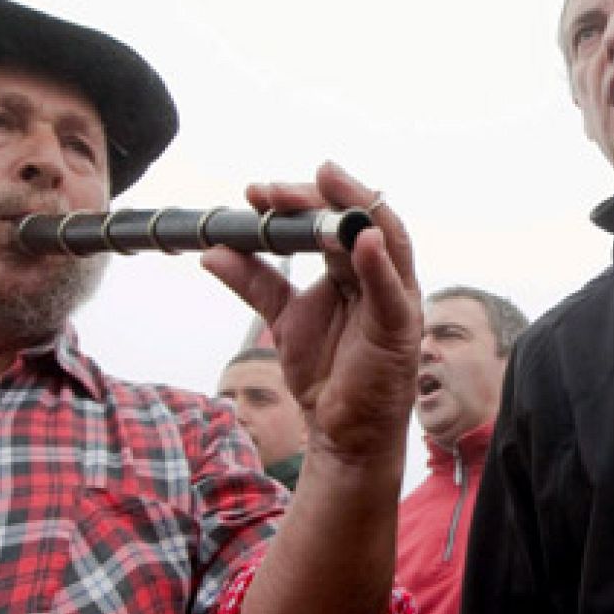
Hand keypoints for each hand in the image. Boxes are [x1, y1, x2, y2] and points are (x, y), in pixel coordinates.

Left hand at [203, 161, 420, 462]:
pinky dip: (379, 263)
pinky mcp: (400, 328)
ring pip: (385, 239)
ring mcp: (395, 298)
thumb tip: (213, 251)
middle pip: (356, 219)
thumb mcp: (282, 317)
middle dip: (316, 197)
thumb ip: (254, 281)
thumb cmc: (325, 373)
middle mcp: (380, 275)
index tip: (255, 193)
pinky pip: (392, 290)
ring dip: (355, 208)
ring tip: (327, 182)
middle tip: (273, 190)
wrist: (339, 432)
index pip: (332, 219)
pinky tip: (361, 240)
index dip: (297, 201)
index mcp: (354, 268)